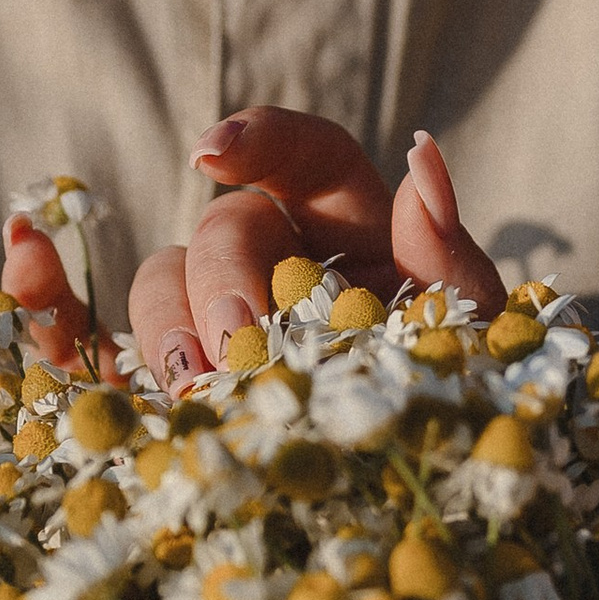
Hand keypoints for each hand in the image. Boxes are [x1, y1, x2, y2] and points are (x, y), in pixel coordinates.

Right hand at [124, 112, 505, 390]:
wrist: (428, 461)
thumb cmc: (451, 371)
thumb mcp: (467, 311)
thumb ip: (446, 243)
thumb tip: (421, 155)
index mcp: (348, 221)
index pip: (299, 153)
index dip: (254, 138)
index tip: (211, 156)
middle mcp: (279, 252)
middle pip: (227, 229)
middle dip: (223, 278)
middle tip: (239, 341)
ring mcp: (227, 309)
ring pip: (166, 278)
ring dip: (168, 323)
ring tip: (195, 383)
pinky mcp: (195, 370)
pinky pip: (141, 348)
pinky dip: (131, 359)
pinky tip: (159, 390)